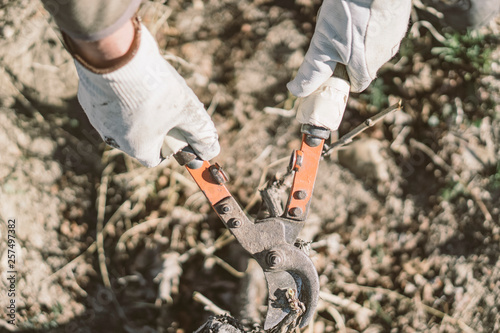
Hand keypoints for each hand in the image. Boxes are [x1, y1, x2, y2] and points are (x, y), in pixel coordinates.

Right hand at [72, 21, 219, 166]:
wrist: (116, 57)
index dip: (170, 144)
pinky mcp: (87, 98)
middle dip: (154, 126)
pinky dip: (120, 95)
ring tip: (148, 89)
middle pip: (139, 139)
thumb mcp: (188, 112)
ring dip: (136, 110)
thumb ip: (202, 134)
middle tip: (166, 104)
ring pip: (122, 120)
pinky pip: (108, 102)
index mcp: (137, 148)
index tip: (177, 129)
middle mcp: (113, 138)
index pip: (155, 157)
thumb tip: (212, 150)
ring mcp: (97, 119)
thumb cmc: (154, 89)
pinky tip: (131, 79)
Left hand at [288, 0, 411, 129]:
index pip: (356, 84)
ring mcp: (395, 37)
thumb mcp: (322, 45)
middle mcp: (385, 57)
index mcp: (367, 68)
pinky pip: (383, 27)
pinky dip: (371, 22)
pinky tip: (359, 9)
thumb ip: (312, 71)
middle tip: (335, 36)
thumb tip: (296, 91)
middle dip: (348, 55)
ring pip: (373, 44)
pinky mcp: (400, 19)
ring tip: (346, 20)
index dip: (342, 77)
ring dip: (359, 37)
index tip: (332, 65)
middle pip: (363, 64)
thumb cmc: (347, 15)